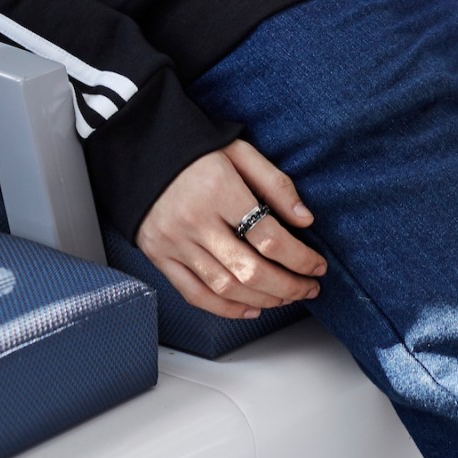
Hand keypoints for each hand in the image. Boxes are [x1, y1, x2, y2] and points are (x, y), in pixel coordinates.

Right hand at [136, 138, 326, 320]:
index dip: (299, 257)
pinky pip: (195, 294)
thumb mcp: (239, 151)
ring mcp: (174, 242)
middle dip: (288, 286)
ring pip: (225, 287)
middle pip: (249, 269)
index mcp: (218, 189)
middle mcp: (194, 220)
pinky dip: (225, 309)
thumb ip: (274, 183)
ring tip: (286, 297)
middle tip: (310, 288)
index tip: (317, 265)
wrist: (140, 148)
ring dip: (263, 300)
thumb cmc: (194, 149)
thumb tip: (305, 219)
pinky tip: (251, 308)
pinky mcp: (159, 255)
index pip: (268, 235)